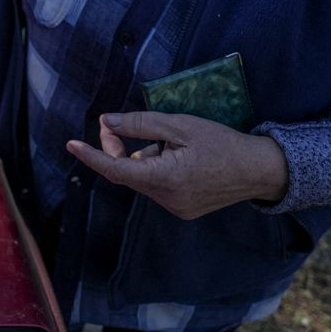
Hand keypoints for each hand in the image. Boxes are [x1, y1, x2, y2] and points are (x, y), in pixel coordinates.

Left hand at [65, 111, 287, 219]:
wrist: (259, 170)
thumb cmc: (222, 142)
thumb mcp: (180, 126)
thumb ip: (140, 125)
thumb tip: (107, 122)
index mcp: (165, 179)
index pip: (116, 170)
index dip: (92, 156)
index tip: (71, 144)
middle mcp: (166, 199)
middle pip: (127, 173)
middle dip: (116, 150)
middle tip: (115, 125)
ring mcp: (175, 208)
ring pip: (142, 180)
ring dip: (141, 159)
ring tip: (168, 141)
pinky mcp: (183, 210)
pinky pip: (157, 187)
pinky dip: (155, 169)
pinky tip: (177, 156)